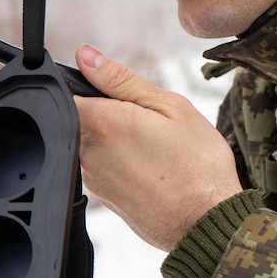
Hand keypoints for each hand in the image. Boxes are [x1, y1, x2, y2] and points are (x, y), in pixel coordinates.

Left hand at [73, 44, 243, 251]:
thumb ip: (121, 79)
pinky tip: (153, 165)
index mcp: (102, 123)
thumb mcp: (169, 106)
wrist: (209, 222)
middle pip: (81, 117)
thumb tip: (85, 55)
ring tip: (154, 145)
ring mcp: (94, 180)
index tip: (114, 89)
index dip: (87, 83)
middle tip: (147, 119)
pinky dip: (123, 161)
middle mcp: (89, 154)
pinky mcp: (104, 199)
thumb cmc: (198, 164)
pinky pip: (103, 167)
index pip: (67, 91)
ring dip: (116, 137)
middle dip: (108, 110)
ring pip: (92, 142)